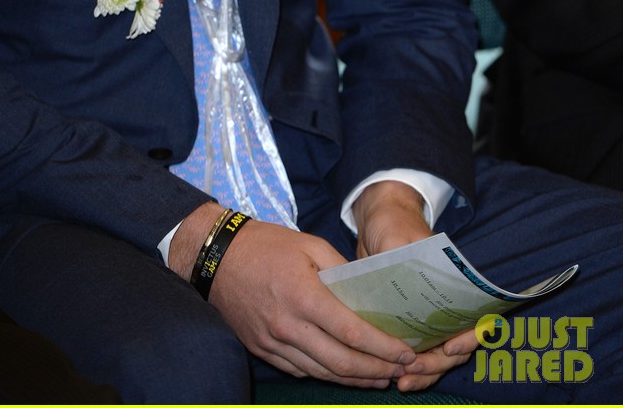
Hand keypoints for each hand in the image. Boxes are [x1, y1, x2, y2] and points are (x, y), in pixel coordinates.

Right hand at [170, 203, 415, 387]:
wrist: (215, 257)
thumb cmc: (265, 245)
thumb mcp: (308, 244)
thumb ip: (340, 269)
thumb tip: (367, 294)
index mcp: (303, 295)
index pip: (352, 332)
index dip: (383, 348)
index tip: (407, 353)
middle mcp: (288, 326)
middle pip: (340, 362)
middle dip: (376, 371)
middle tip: (400, 371)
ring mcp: (273, 343)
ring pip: (322, 373)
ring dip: (354, 379)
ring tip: (380, 377)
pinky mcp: (263, 350)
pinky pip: (301, 370)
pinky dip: (327, 374)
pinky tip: (343, 372)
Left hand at [352, 181, 476, 391]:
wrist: (377, 222)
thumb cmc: (393, 224)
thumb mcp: (395, 236)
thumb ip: (399, 258)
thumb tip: (400, 287)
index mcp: (451, 280)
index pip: (474, 314)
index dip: (468, 336)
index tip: (451, 348)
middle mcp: (444, 302)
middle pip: (455, 344)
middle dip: (437, 363)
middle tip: (412, 369)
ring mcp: (427, 315)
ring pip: (438, 355)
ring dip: (425, 373)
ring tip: (403, 382)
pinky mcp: (408, 323)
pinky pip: (418, 353)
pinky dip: (411, 369)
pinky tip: (396, 378)